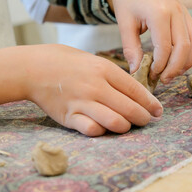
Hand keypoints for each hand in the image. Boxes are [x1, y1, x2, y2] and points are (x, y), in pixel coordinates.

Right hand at [25, 45, 162, 135]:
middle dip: (143, 118)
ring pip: (116, 122)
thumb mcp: (93, 60)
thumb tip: (136, 93)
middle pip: (130, 109)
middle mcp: (95, 86)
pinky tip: (103, 128)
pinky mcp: (69, 117)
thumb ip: (114, 76)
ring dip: (125, 127)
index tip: (158, 111)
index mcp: (104, 69)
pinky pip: (92, 130)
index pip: (136, 90)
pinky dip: (102, 131)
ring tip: (126, 125)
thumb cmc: (66, 62)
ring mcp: (82, 102)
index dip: (150, 104)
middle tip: (146, 120)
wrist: (34, 68)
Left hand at [106, 0, 191, 83]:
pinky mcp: (187, 15)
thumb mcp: (124, 25)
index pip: (165, 47)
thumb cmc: (127, 2)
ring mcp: (184, 12)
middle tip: (163, 79)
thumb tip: (137, 72)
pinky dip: (191, 53)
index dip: (160, 65)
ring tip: (172, 74)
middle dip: (175, 68)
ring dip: (186, 63)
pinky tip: (180, 63)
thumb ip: (131, 49)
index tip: (151, 74)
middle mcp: (176, 11)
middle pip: (184, 47)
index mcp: (159, 12)